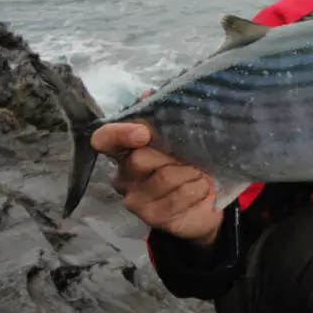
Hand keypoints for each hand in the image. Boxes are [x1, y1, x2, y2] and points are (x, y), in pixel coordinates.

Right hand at [90, 118, 222, 246]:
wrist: (208, 202)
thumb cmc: (190, 163)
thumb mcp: (183, 138)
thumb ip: (166, 117)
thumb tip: (148, 93)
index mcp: (126, 151)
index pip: (104, 139)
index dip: (118, 134)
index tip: (142, 134)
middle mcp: (125, 177)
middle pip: (140, 160)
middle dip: (173, 156)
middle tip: (192, 157)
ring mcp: (137, 201)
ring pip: (164, 179)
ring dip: (191, 172)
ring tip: (201, 173)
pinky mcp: (155, 219)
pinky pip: (179, 198)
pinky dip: (198, 189)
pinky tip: (204, 188)